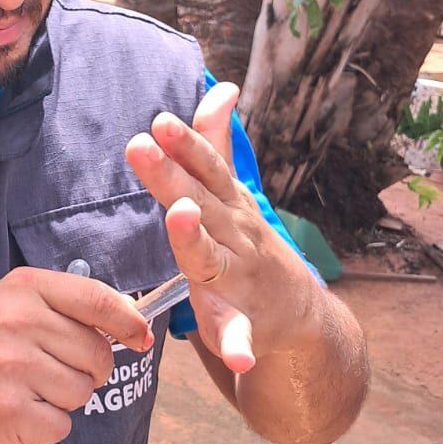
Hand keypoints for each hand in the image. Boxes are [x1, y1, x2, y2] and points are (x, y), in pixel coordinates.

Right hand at [0, 267, 152, 443]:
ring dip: (64, 398)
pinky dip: (45, 426)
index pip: (98, 301)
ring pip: (82, 393)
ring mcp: (12, 369)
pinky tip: (17, 410)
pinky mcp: (8, 412)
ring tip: (27, 388)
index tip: (140, 338)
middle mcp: (19, 324)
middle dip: (89, 369)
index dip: (129, 323)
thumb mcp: (15, 301)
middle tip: (54, 369)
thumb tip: (134, 325)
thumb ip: (69, 305)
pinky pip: (60, 426)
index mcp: (25, 289)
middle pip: (97, 355)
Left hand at [125, 82, 318, 373]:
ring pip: (211, 257)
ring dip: (195, 239)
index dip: (184, 145)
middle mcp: (235, 237)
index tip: (159, 121)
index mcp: (228, 208)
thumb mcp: (234, 196)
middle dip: (171, 175)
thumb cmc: (251, 247)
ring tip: (179, 217)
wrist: (301, 316)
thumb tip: (219, 88)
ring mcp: (240, 280)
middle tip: (141, 146)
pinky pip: (241, 335)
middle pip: (199, 202)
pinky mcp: (243, 323)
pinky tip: (241, 355)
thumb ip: (218, 145)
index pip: (205, 170)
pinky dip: (241, 345)